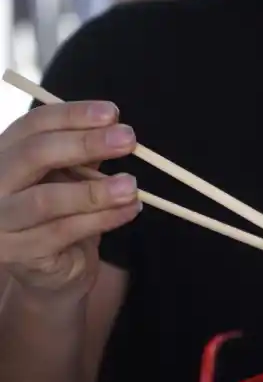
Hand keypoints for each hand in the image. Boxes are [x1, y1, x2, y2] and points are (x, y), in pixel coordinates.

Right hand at [0, 100, 139, 297]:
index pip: (33, 125)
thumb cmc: (62, 211)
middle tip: (128, 141)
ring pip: (47, 199)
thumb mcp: (71, 174)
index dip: (73, 115)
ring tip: (131, 186)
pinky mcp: (18, 252)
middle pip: (34, 154)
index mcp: (4, 153)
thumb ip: (85, 153)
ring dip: (96, 191)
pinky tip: (130, 210)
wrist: (52, 268)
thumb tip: (115, 129)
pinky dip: (103, 219)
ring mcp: (1, 220)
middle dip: (85, 144)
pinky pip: (64, 231)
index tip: (112, 113)